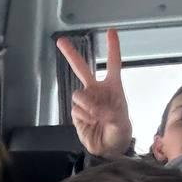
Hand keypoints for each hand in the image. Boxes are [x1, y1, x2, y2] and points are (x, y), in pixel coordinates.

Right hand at [56, 29, 132, 158]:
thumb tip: (95, 108)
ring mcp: (85, 101)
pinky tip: (90, 122)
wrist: (108, 149)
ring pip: (78, 95)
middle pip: (82, 68)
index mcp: (113, 87)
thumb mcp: (121, 124)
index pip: (113, 63)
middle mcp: (97, 90)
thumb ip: (109, 113)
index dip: (112, 47)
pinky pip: (75, 110)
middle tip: (60, 41)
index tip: (111, 31)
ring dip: (87, 105)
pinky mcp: (76, 113)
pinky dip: (83, 117)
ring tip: (96, 117)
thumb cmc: (119, 132)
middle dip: (71, 54)